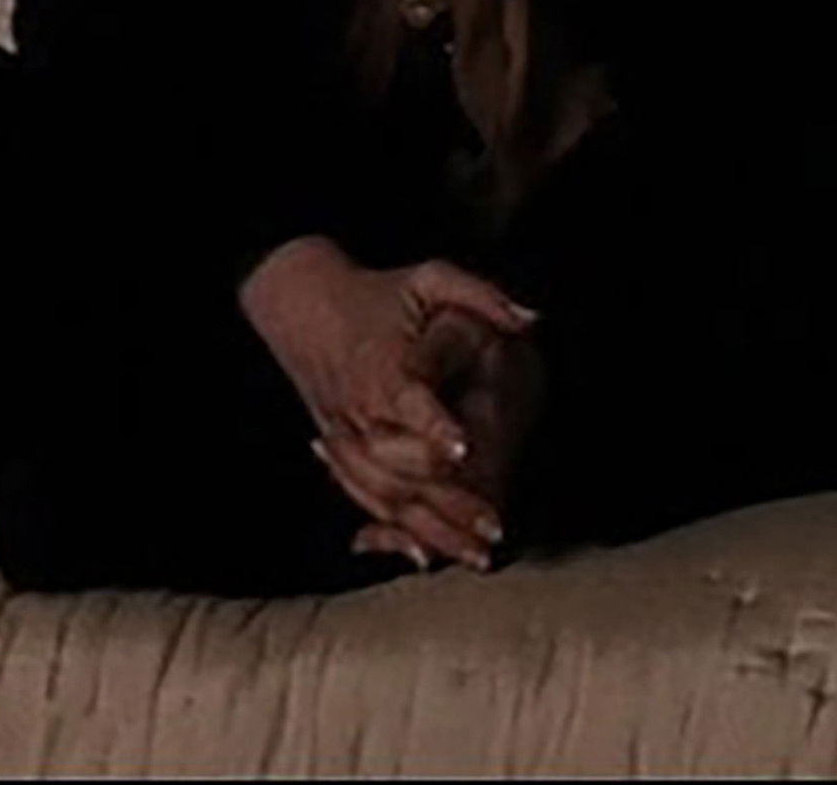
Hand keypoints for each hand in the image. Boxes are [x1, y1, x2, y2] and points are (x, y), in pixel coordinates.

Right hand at [239, 237, 533, 569]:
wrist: (303, 307)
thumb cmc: (379, 294)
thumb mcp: (428, 279)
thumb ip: (480, 295)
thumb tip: (534, 317)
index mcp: (380, 365)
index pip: (406, 400)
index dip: (433, 425)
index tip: (465, 448)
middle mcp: (357, 409)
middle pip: (398, 466)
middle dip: (447, 498)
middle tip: (494, 523)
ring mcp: (344, 437)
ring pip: (383, 495)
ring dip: (429, 529)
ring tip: (477, 554)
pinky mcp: (340, 456)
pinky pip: (364, 501)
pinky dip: (393, 531)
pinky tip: (426, 557)